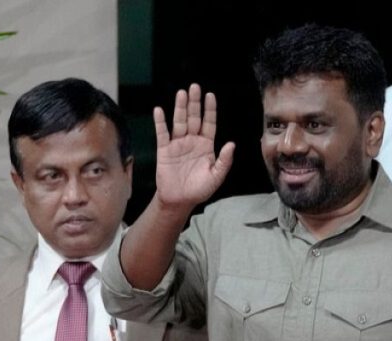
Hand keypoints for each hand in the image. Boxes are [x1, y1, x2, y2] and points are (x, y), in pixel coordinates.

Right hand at [153, 83, 234, 209]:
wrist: (179, 201)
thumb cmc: (199, 190)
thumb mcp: (216, 177)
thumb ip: (224, 161)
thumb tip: (232, 144)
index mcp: (206, 145)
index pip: (209, 123)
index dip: (210, 110)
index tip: (210, 96)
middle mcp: (192, 141)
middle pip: (193, 118)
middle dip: (194, 103)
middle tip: (195, 87)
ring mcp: (177, 144)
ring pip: (179, 122)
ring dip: (180, 108)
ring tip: (181, 93)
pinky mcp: (164, 150)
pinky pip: (162, 133)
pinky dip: (160, 122)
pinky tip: (159, 110)